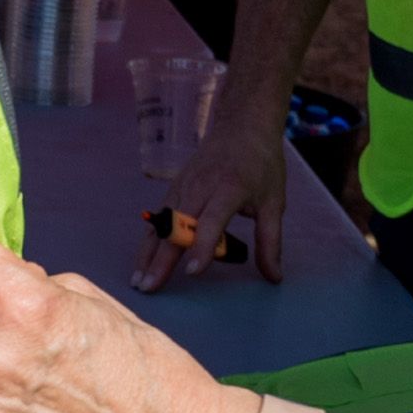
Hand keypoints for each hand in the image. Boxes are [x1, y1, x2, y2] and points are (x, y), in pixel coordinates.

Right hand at [137, 97, 289, 290]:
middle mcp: (200, 187)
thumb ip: (271, 242)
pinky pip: (158, 218)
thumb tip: (274, 278)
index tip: (194, 272)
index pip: (211, 221)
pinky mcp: (174, 188)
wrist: (242, 125)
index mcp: (229, 188)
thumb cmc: (261, 164)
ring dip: (147, 254)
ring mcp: (182, 186)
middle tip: (150, 287)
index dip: (202, 247)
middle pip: (176, 227)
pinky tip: (142, 263)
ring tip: (138, 282)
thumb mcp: (274, 202)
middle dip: (162, 259)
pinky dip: (149, 241)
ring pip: (160, 224)